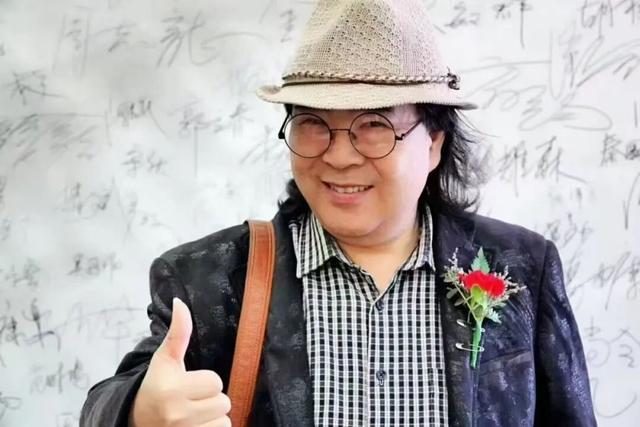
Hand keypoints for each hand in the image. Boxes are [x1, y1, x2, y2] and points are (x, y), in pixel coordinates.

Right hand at [129, 297, 230, 426]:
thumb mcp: (165, 360)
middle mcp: (177, 415)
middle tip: (191, 400)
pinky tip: (196, 426)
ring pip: (224, 420)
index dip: (205, 382)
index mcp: (171, 390)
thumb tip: (180, 302)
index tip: (188, 384)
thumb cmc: (156, 387)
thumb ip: (178, 332)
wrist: (135, 421)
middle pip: (223, 402)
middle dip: (210, 400)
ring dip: (213, 418)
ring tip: (193, 415)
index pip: (215, 382)